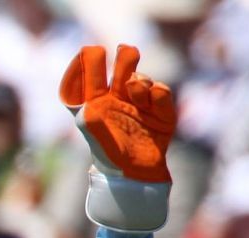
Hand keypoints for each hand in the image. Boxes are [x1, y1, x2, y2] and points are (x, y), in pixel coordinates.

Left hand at [60, 44, 175, 231]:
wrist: (139, 175)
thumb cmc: (111, 157)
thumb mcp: (98, 140)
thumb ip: (92, 121)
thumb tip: (86, 106)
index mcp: (97, 105)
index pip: (91, 80)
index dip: (90, 64)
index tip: (92, 51)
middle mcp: (117, 101)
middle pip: (120, 71)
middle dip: (124, 59)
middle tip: (125, 50)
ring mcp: (139, 103)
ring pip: (141, 79)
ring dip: (139, 79)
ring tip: (135, 87)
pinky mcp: (160, 110)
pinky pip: (161, 92)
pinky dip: (158, 93)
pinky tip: (154, 98)